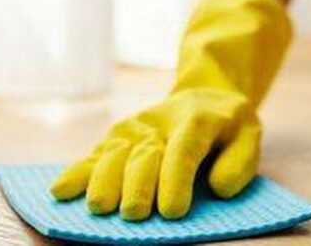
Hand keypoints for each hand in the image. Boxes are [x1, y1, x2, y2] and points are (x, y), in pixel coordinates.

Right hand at [50, 87, 259, 219]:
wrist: (203, 96)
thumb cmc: (228, 127)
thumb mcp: (249, 135)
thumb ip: (240, 162)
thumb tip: (219, 188)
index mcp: (197, 119)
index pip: (184, 150)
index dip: (176, 179)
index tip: (173, 211)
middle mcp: (159, 122)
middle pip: (145, 155)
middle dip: (138, 186)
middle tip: (135, 214)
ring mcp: (133, 129)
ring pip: (114, 155)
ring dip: (104, 182)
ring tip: (100, 207)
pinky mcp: (115, 139)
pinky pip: (93, 157)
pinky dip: (76, 174)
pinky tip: (61, 192)